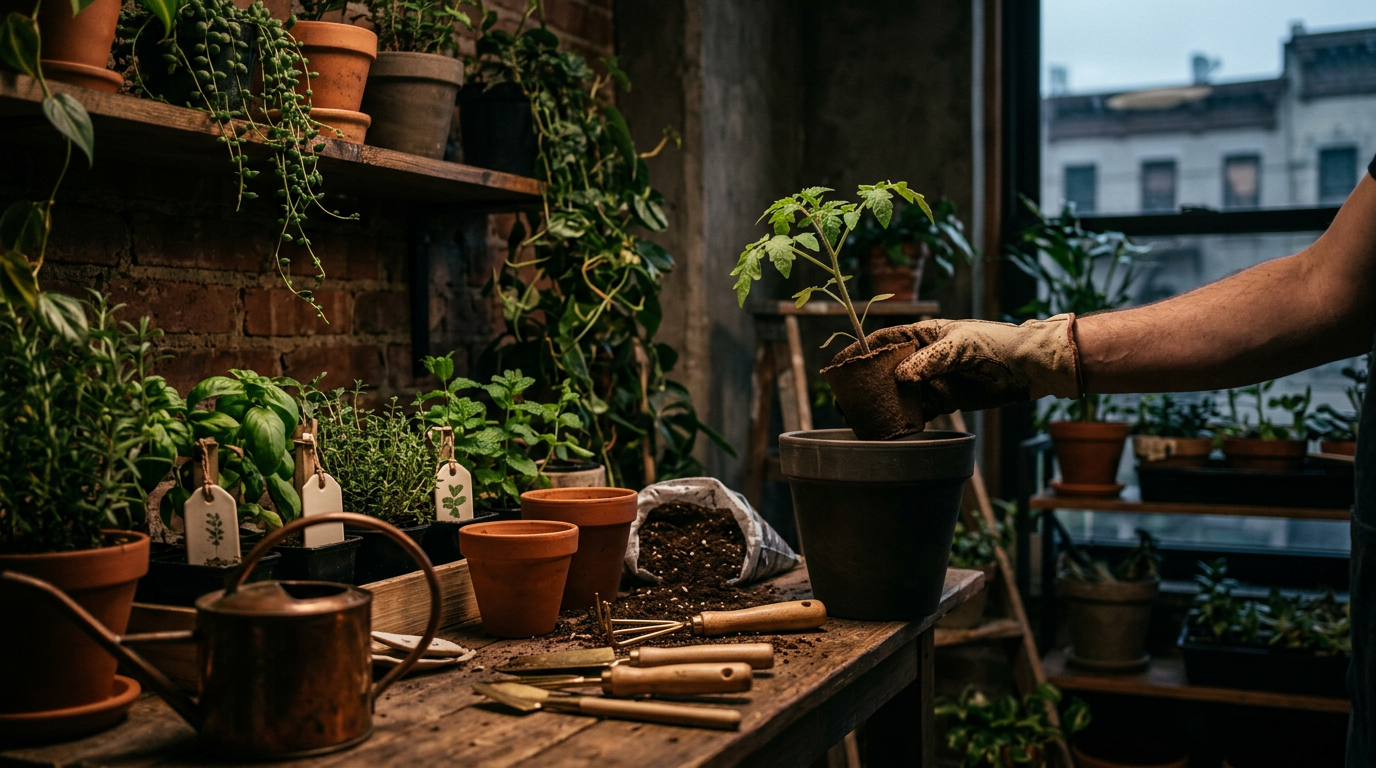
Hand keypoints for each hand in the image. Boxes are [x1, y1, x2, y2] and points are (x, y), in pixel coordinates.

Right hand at [830, 315, 1082, 421]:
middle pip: (885, 369)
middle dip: (864, 383)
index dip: (858, 352)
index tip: (837, 366)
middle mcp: (923, 356)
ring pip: (899, 392)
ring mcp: (933, 378)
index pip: (882, 341)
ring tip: (860, 418)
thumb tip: (900, 375)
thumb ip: (931, 360)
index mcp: (924, 334)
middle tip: (844, 401)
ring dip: (881, 403)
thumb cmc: (997, 345)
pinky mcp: (945, 398)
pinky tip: (890, 429)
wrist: (1029, 368)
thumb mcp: (962, 346)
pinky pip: (918, 409)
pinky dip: (904, 418)